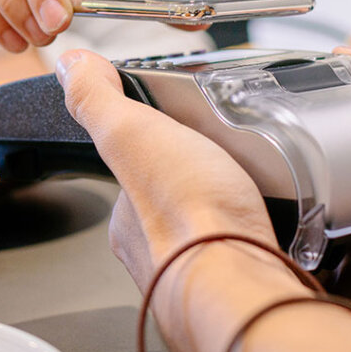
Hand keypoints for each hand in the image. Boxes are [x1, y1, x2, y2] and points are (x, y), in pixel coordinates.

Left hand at [55, 48, 274, 292]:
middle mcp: (160, 255)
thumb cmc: (184, 217)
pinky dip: (267, 230)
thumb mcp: (128, 134)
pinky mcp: (253, 281)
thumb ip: (96, 100)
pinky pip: (257, 247)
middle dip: (204, 179)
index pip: (135, 175)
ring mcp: (207, 272)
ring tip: (260, 175)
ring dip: (237, 205)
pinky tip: (281, 214)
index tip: (178, 132)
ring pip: (219, 227)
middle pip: (181, 203)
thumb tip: (68, 66)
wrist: (242, 285)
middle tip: (228, 152)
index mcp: (127, 221)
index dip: (156, 147)